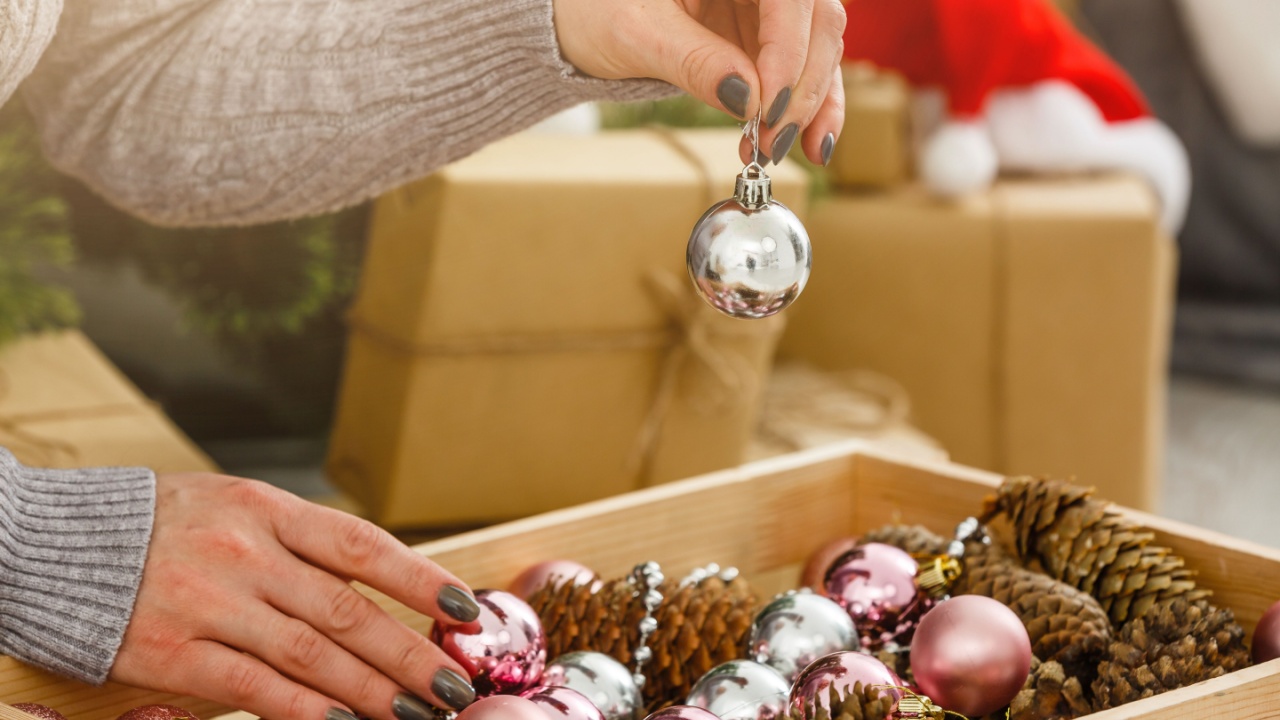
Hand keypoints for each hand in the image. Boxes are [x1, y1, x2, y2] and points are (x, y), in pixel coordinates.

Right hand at [111, 473, 481, 719]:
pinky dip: (301, 709)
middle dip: (408, 654)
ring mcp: (207, 602)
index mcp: (265, 508)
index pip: (362, 546)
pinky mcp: (171, 651)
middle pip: (345, 610)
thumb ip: (298, 543)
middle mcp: (243, 551)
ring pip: (309, 653)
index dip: (420, 580)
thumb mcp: (234, 508)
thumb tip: (378, 592)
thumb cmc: (163, 527)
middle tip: (453, 687)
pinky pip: (251, 686)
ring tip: (415, 712)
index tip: (466, 612)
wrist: (55, 545)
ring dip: (370, 689)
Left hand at [553, 0, 846, 166]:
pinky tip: (810, 143)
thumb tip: (747, 98)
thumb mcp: (636, 33)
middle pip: (816, 21)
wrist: (581, 19)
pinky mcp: (768, 39)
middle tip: (775, 139)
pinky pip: (805, 71)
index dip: (789, 48)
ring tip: (790, 150)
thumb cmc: (596, 8)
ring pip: (821, 47)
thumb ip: (693, 61)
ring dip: (814, 104)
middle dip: (802, 86)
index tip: (768, 104)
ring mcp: (768, 7)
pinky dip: (810, 107)